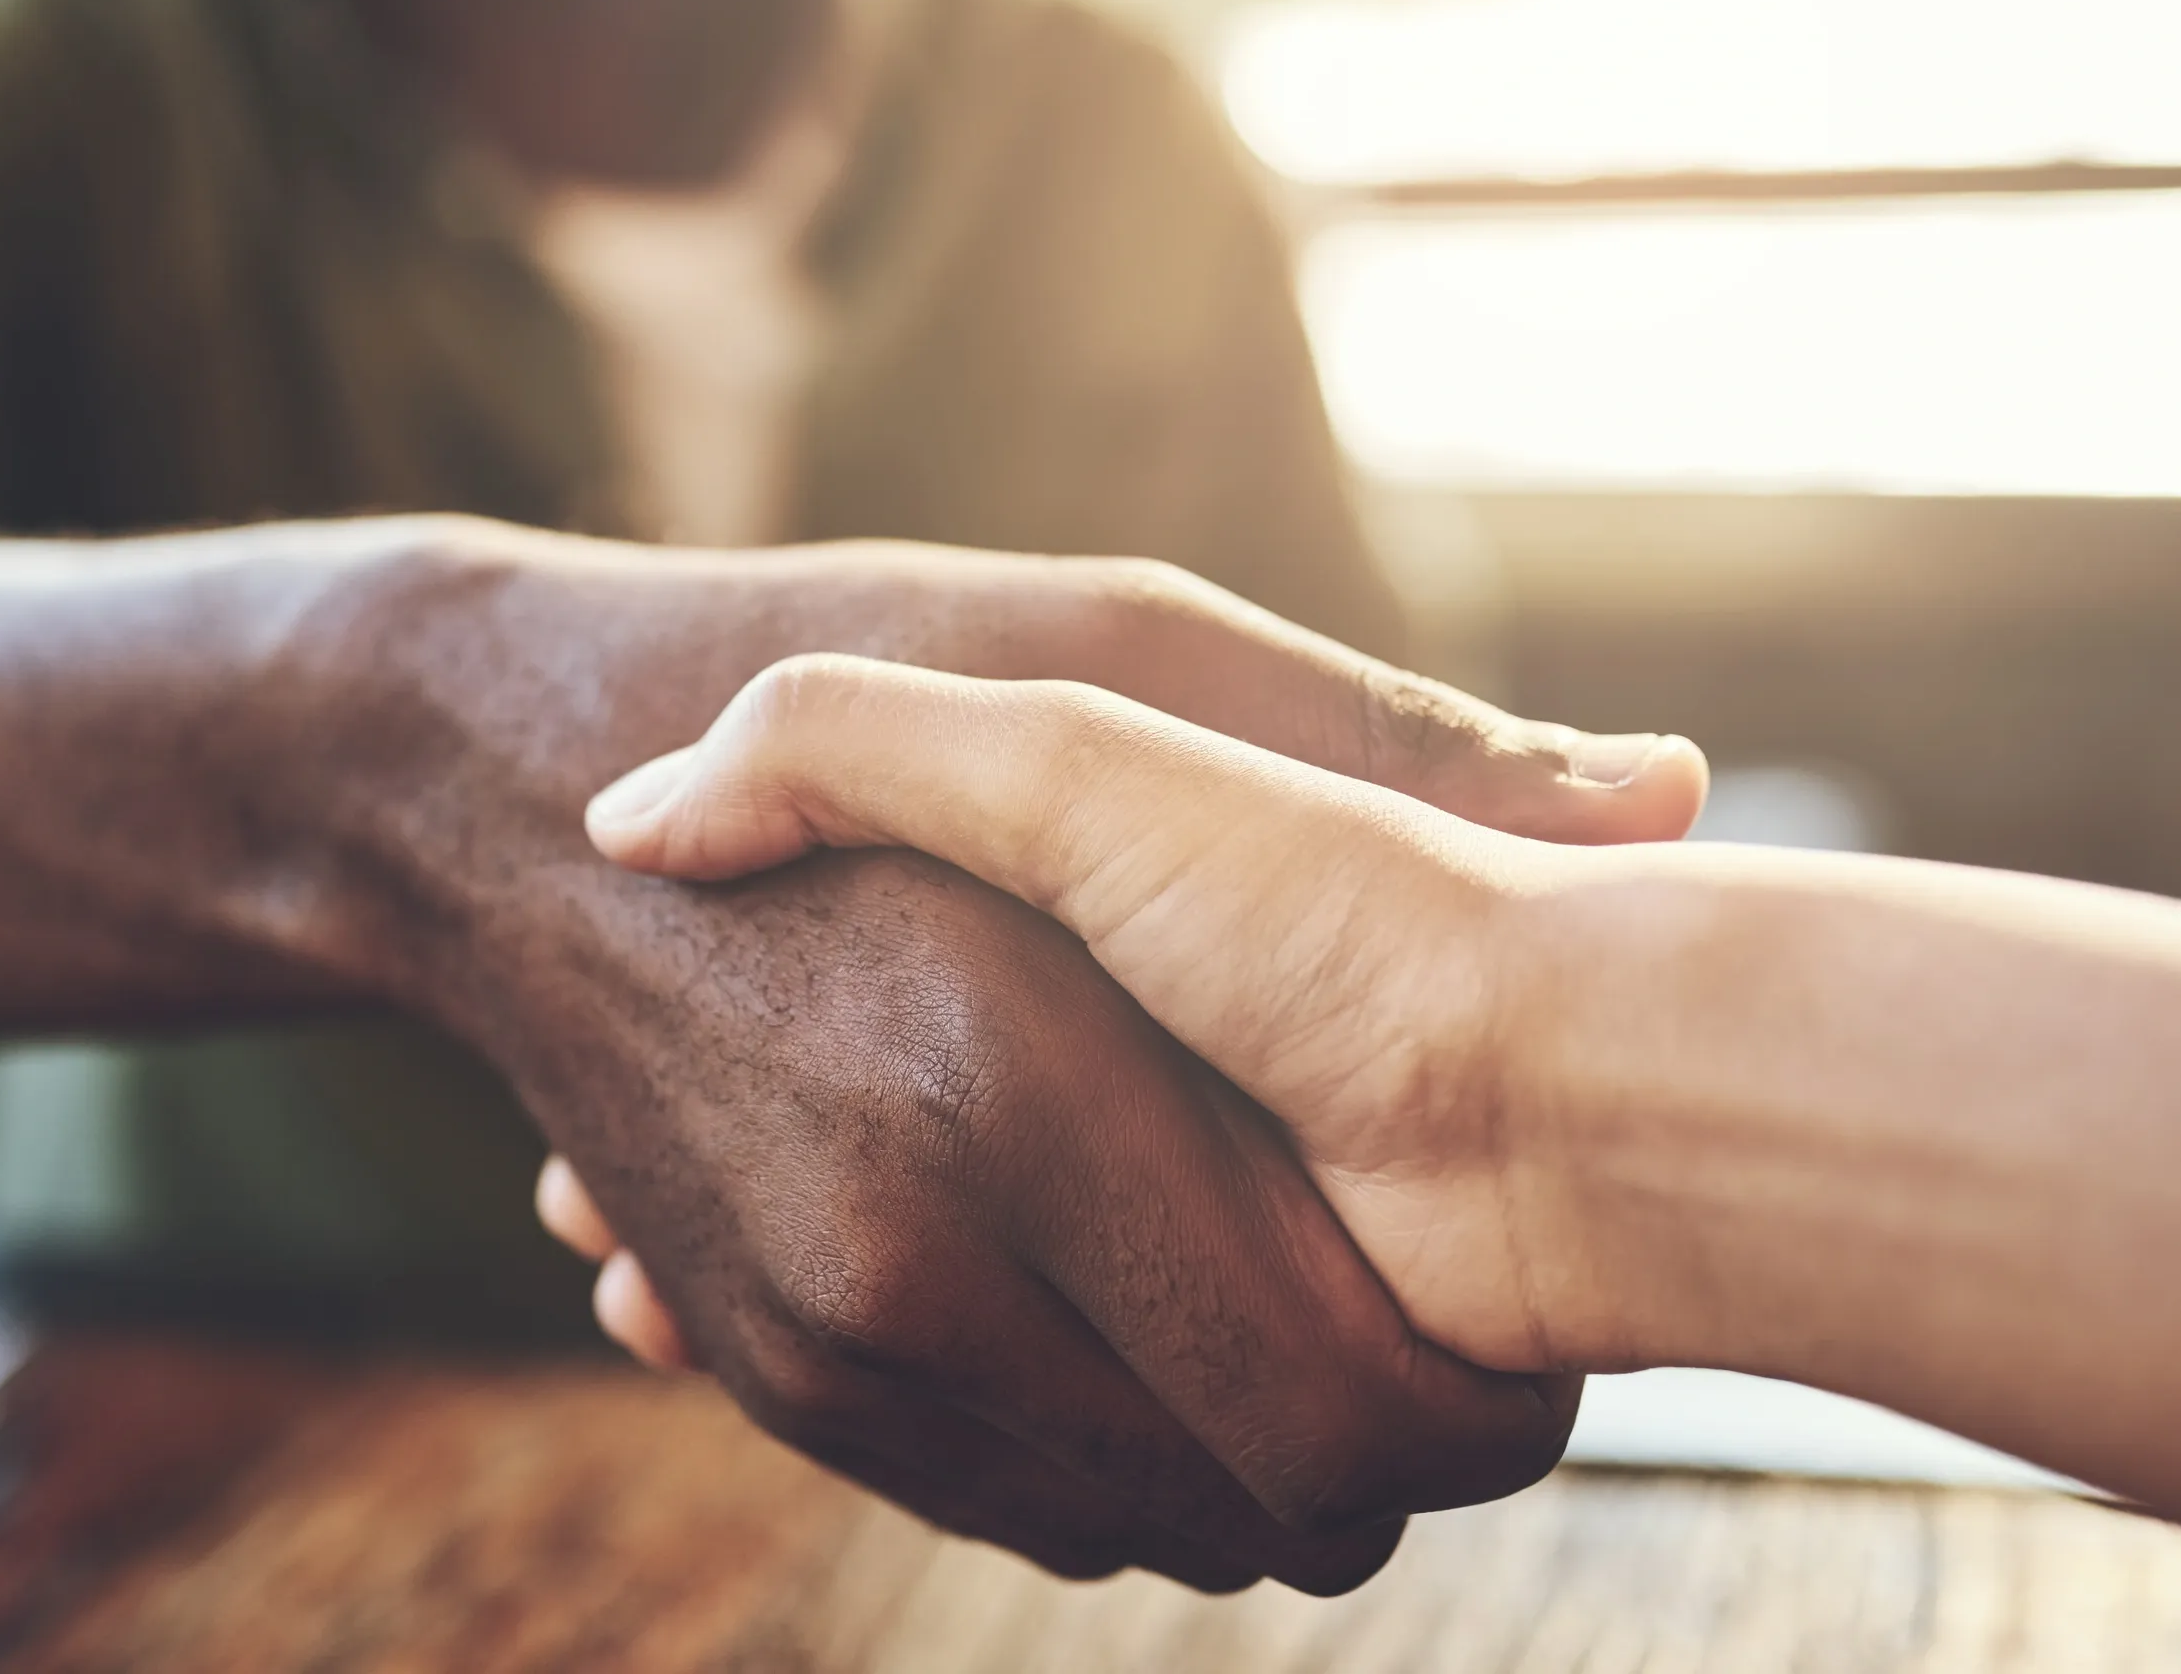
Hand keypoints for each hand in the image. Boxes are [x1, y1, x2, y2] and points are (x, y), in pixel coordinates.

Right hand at [307, 531, 1701, 1590]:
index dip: (1489, 1395)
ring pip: (1143, 1529)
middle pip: (1269, 1500)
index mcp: (1031, 1071)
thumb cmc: (841, 683)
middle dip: (1389, 1453)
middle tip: (1436, 1348)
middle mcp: (909, 1243)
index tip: (1524, 1323)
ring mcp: (820, 1328)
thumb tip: (1677, 793)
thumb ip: (1381, 736)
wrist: (502, 807)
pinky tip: (1149, 1337)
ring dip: (1250, 1468)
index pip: (1357, 1392)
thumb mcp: (1115, 650)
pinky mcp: (770, 1362)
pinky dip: (1112, 1463)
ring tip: (1291, 1326)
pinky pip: (1006, 1505)